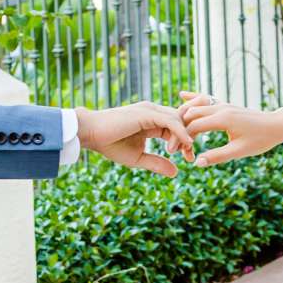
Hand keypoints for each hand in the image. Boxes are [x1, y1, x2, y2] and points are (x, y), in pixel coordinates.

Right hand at [76, 102, 193, 177]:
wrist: (91, 134)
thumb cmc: (110, 144)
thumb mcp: (138, 158)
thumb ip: (156, 163)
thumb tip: (176, 172)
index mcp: (152, 119)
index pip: (177, 126)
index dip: (185, 141)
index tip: (188, 157)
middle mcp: (153, 111)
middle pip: (182, 119)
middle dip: (190, 137)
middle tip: (191, 156)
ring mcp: (150, 110)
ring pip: (178, 119)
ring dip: (184, 137)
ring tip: (185, 153)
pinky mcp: (146, 113)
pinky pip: (170, 121)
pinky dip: (180, 132)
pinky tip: (185, 145)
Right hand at [178, 90, 282, 165]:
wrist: (277, 125)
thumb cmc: (261, 139)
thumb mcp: (240, 151)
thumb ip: (218, 156)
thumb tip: (198, 163)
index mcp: (223, 119)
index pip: (194, 127)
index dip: (182, 139)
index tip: (174, 151)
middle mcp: (221, 108)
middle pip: (191, 115)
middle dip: (179, 129)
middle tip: (171, 145)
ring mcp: (223, 105)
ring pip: (196, 106)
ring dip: (183, 117)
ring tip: (171, 128)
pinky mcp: (226, 105)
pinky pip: (206, 99)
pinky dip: (193, 98)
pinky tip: (182, 95)